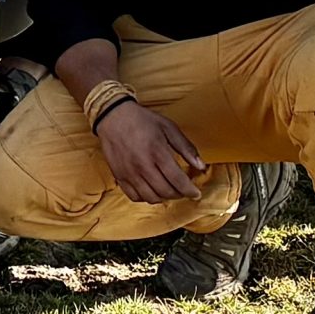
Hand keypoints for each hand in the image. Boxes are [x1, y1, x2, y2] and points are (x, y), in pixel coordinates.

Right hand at [96, 98, 210, 203]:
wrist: (113, 115)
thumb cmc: (141, 120)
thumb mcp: (168, 127)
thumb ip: (186, 147)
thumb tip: (201, 166)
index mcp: (157, 152)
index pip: (178, 180)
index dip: (190, 190)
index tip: (196, 193)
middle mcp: (143, 165)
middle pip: (166, 192)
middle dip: (179, 194)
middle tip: (183, 189)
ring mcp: (130, 173)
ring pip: (151, 198)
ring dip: (164, 197)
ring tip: (168, 189)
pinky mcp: (119, 176)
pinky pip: (135, 197)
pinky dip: (146, 198)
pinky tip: (151, 189)